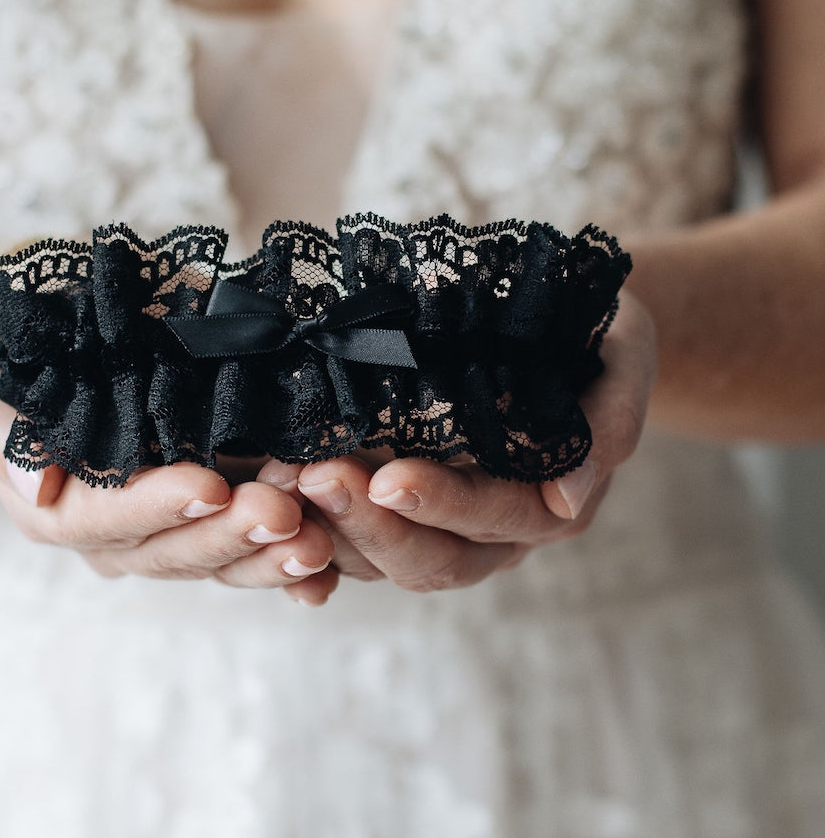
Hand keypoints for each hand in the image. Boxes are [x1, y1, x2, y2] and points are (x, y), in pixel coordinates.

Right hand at [0, 302, 336, 602]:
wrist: (54, 338)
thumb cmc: (17, 348)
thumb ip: (2, 430)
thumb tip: (34, 482)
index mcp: (49, 503)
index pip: (101, 516)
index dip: (156, 506)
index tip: (210, 485)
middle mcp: (106, 533)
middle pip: (168, 549)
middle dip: (228, 535)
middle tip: (285, 512)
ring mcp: (158, 534)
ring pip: (214, 560)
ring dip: (266, 556)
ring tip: (318, 542)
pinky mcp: (201, 523)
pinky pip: (243, 556)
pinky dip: (283, 568)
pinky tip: (325, 575)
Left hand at [260, 292, 656, 593]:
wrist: (566, 336)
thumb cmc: (591, 334)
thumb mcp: (624, 353)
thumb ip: (610, 421)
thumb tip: (572, 495)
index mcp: (550, 498)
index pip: (495, 517)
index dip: (443, 505)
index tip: (389, 476)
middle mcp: (498, 531)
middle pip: (433, 559)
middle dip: (370, 526)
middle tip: (312, 477)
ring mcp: (449, 529)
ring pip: (387, 562)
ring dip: (331, 533)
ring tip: (279, 483)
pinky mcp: (408, 515)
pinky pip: (360, 546)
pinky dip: (317, 541)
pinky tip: (273, 513)